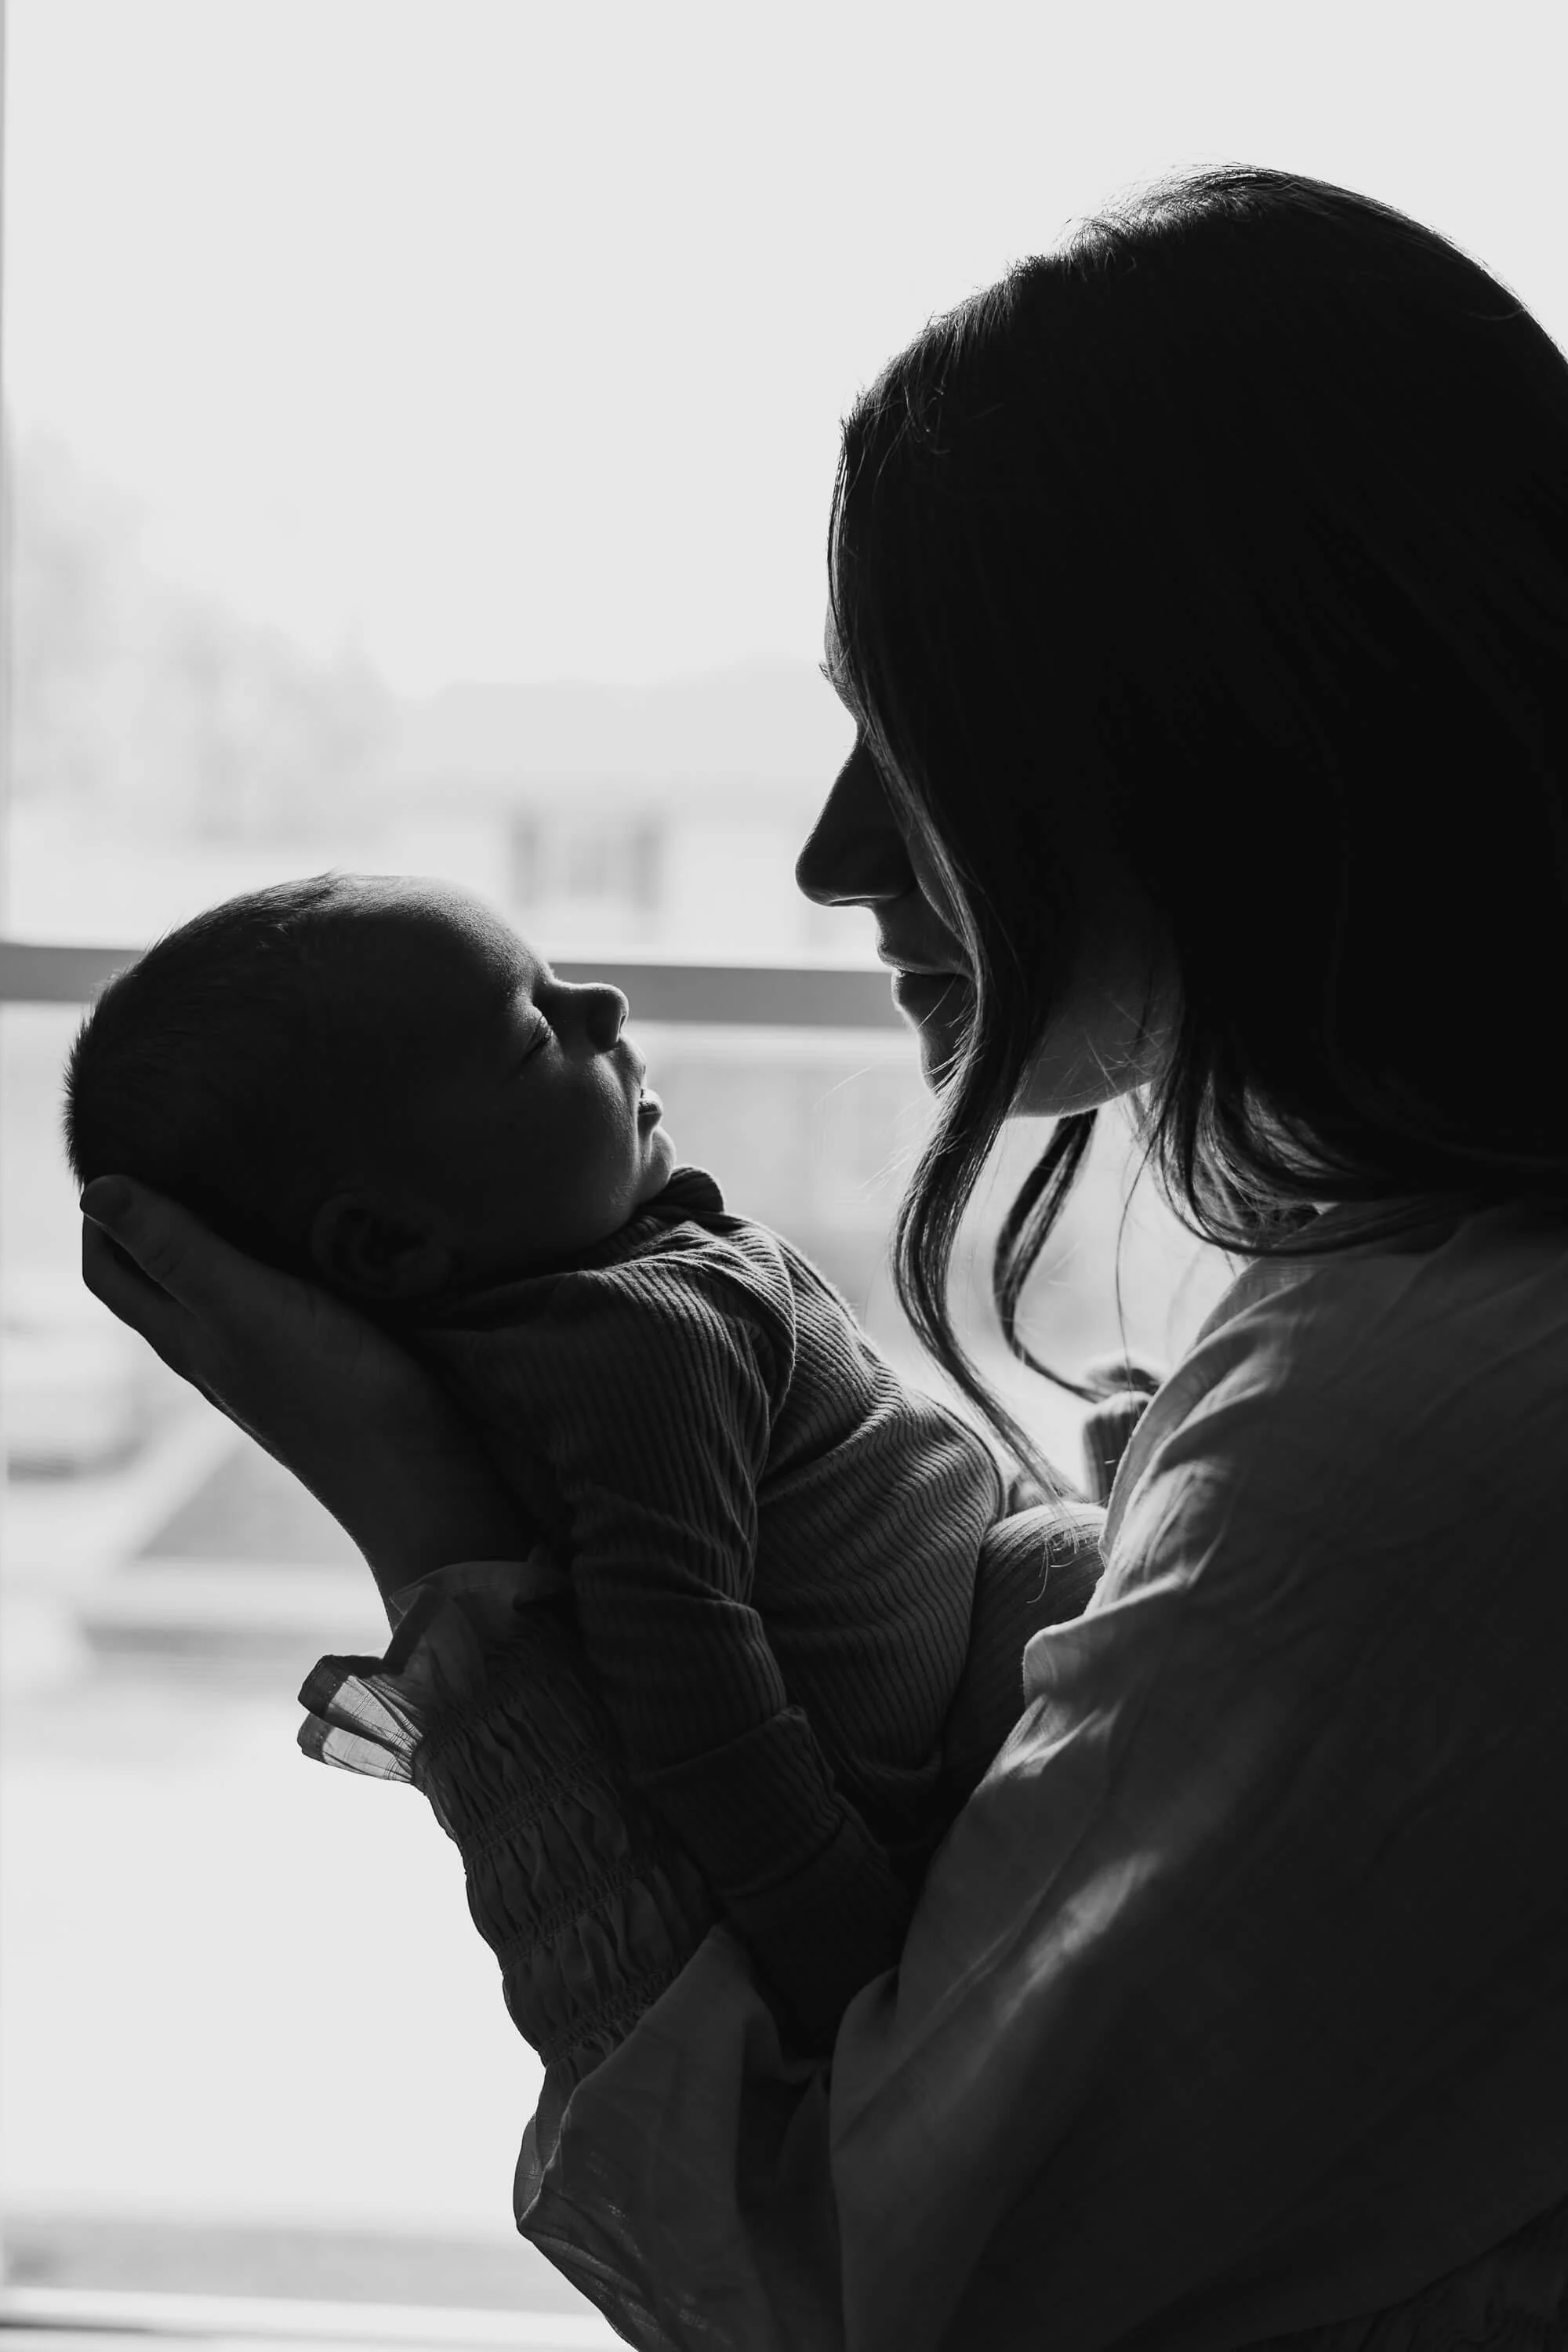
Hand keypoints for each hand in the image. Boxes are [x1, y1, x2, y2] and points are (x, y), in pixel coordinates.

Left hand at [80, 1177, 536, 1608]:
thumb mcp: (246, 1308)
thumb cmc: (335, 1394)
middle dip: (155, 1211)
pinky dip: (273, 1255)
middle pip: (159, 1275)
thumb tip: (96, 1191)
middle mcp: (217, 1352)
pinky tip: (309, 1231)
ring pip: (219, 1287)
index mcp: (184, 1339)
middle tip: (186, 1144)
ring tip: (243, 1169)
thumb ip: (179, 1251)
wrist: (423, 1479)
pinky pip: (276, 1299)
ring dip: (217, 1230)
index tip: (130, 1146)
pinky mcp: (322, 1362)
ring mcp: (270, 1361)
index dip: (103, 1212)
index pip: (109, 1270)